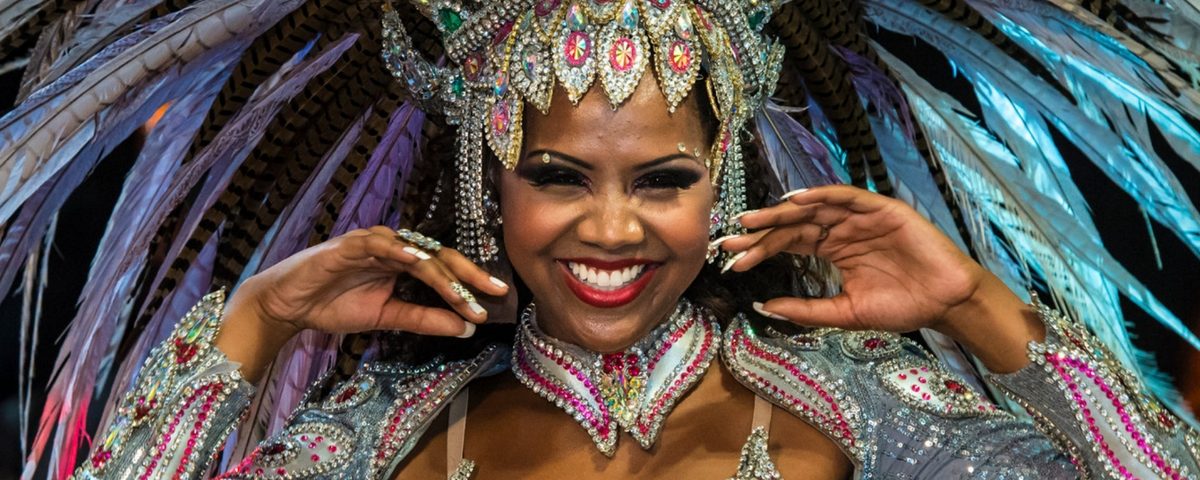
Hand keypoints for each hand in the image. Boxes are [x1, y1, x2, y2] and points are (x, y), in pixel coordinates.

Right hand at [217, 226, 509, 380]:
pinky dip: (398, 251)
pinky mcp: (349, 245)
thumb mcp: (388, 318)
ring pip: (415, 253)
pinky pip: (378, 245)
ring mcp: (373, 243)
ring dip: (440, 274)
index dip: (471, 282)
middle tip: (495, 291)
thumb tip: (465, 328)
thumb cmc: (335, 306)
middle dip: (468, 275)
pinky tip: (416, 260)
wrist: (289, 306)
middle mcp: (394, 248)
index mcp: (404, 262)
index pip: (445, 269)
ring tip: (462, 294)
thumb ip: (424, 319)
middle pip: (439, 256)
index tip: (497, 300)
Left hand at [719, 185, 987, 333]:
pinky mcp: (882, 209)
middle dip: (762, 230)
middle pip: (794, 224)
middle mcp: (842, 230)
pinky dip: (822, 195)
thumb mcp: (844, 312)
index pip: (789, 244)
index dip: (761, 249)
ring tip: (753, 218)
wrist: (945, 304)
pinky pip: (847, 197)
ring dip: (783, 211)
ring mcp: (861, 218)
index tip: (731, 259)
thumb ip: (806, 309)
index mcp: (833, 250)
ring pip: (815, 208)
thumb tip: (763, 308)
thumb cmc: (901, 307)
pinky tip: (797, 201)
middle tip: (730, 237)